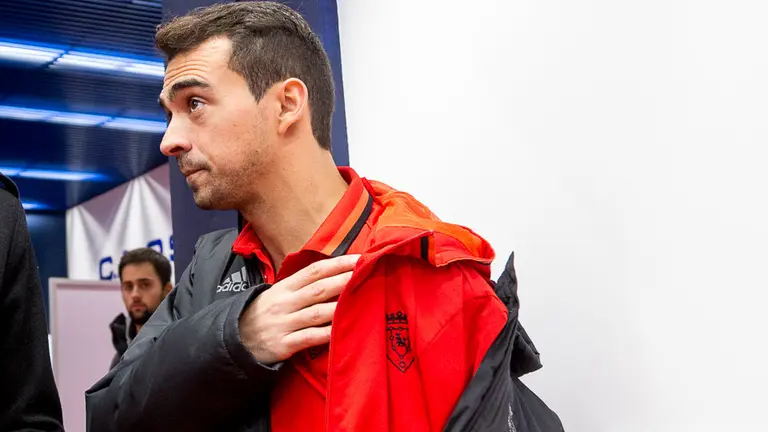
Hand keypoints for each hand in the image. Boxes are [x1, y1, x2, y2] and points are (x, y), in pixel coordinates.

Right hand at [239, 254, 358, 364]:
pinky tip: (341, 330)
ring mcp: (284, 323)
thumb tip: (333, 274)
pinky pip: (309, 338)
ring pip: (316, 313)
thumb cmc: (264, 314)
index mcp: (285, 287)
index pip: (314, 271)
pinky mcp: (283, 344)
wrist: (235, 340)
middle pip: (319, 289)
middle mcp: (285, 303)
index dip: (337, 264)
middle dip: (343, 280)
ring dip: (339, 306)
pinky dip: (326, 334)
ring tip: (361, 299)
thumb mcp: (277, 294)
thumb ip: (301, 285)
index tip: (358, 259)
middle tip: (366, 273)